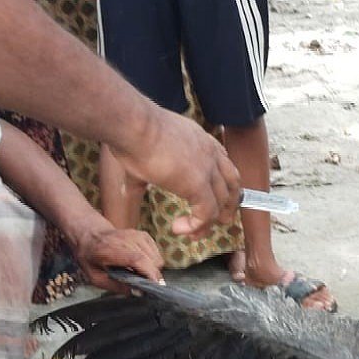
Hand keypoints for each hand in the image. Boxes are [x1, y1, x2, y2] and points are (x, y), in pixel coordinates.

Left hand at [74, 224, 163, 291]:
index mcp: (109, 250)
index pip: (137, 260)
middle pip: (151, 261)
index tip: (154, 286)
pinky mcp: (144, 235)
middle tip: (143, 283)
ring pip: (157, 259)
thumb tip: (138, 292)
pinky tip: (140, 263)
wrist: (91, 235)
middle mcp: (125, 239)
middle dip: (152, 276)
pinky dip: (152, 261)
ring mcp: (137, 236)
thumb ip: (116, 286)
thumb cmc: (91, 258)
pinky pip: (157, 254)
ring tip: (138, 271)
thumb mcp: (95, 277)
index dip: (149, 273)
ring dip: (152, 269)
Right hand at [112, 108, 240, 237]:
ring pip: (221, 202)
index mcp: (200, 140)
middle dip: (228, 204)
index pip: (224, 163)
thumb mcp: (146, 151)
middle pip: (232, 184)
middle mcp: (210, 153)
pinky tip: (179, 229)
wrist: (133, 124)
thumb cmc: (131, 132)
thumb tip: (127, 190)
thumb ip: (144, 174)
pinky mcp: (198, 185)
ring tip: (196, 234)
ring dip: (211, 222)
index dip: (223, 182)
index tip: (216, 196)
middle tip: (220, 220)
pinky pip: (207, 213)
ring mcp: (207, 169)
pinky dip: (197, 226)